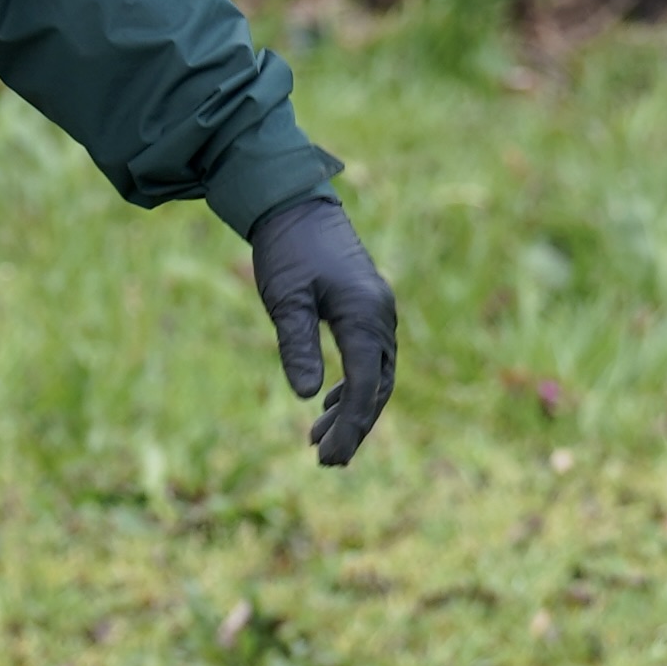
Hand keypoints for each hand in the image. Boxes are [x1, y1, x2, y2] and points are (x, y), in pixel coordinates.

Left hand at [245, 195, 395, 467]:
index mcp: (365, 315)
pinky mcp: (365, 309)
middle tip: (326, 462)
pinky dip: (351, 386)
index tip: (329, 456)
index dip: (351, 425)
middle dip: (354, 427)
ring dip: (351, 410)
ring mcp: (377, 312)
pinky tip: (325, 404)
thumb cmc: (287, 249)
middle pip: (378, 387)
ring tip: (319, 443)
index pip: (366, 384)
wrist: (294, 203)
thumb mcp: (285, 298)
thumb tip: (304, 395)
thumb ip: (297, 345)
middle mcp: (380, 317)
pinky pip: (369, 358)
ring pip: (375, 375)